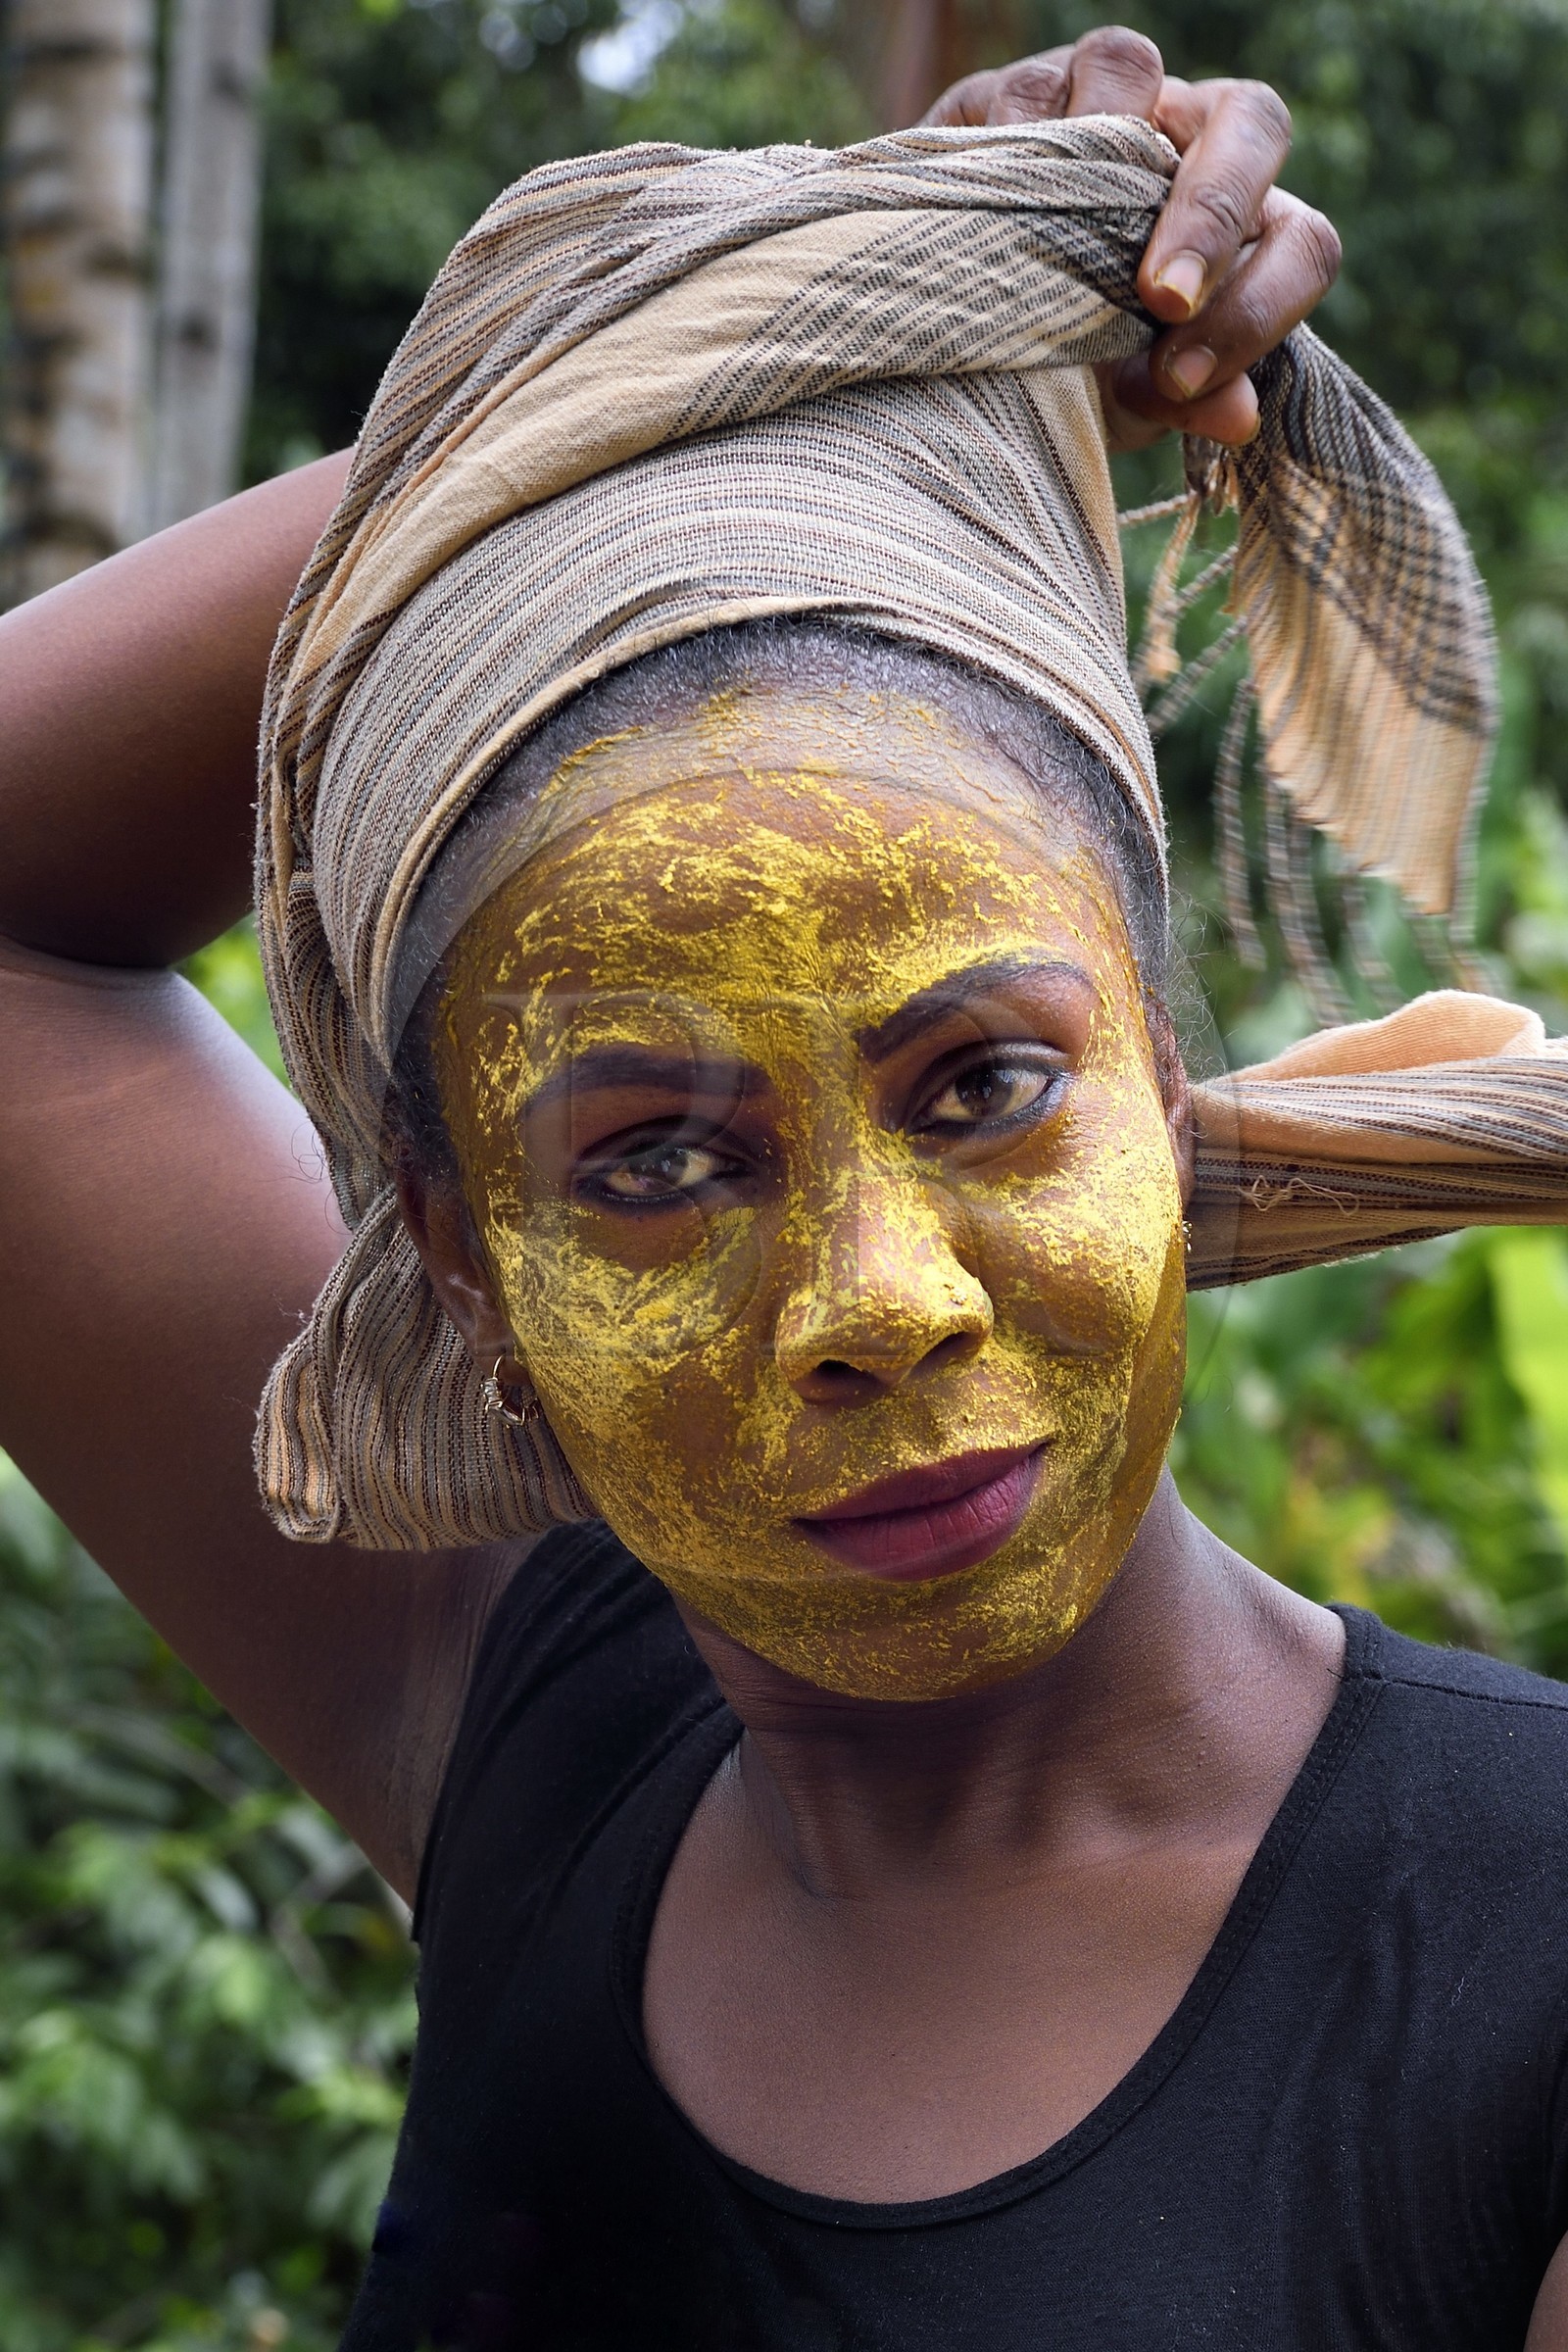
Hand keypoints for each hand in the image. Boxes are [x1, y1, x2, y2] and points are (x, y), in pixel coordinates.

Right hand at [923, 26, 1340, 451]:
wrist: (966, 334)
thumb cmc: (1066, 368)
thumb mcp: (1124, 398)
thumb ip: (1182, 400)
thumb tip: (1237, 417)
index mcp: (1242, 230)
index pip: (1299, 241)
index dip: (1258, 308)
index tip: (1181, 376)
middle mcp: (1190, 145)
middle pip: (1250, 120)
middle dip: (1212, 212)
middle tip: (1162, 298)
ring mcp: (1108, 104)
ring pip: (1131, 66)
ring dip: (1106, 141)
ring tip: (1063, 223)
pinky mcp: (1021, 93)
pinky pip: (1030, 87)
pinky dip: (1015, 140)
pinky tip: (990, 203)